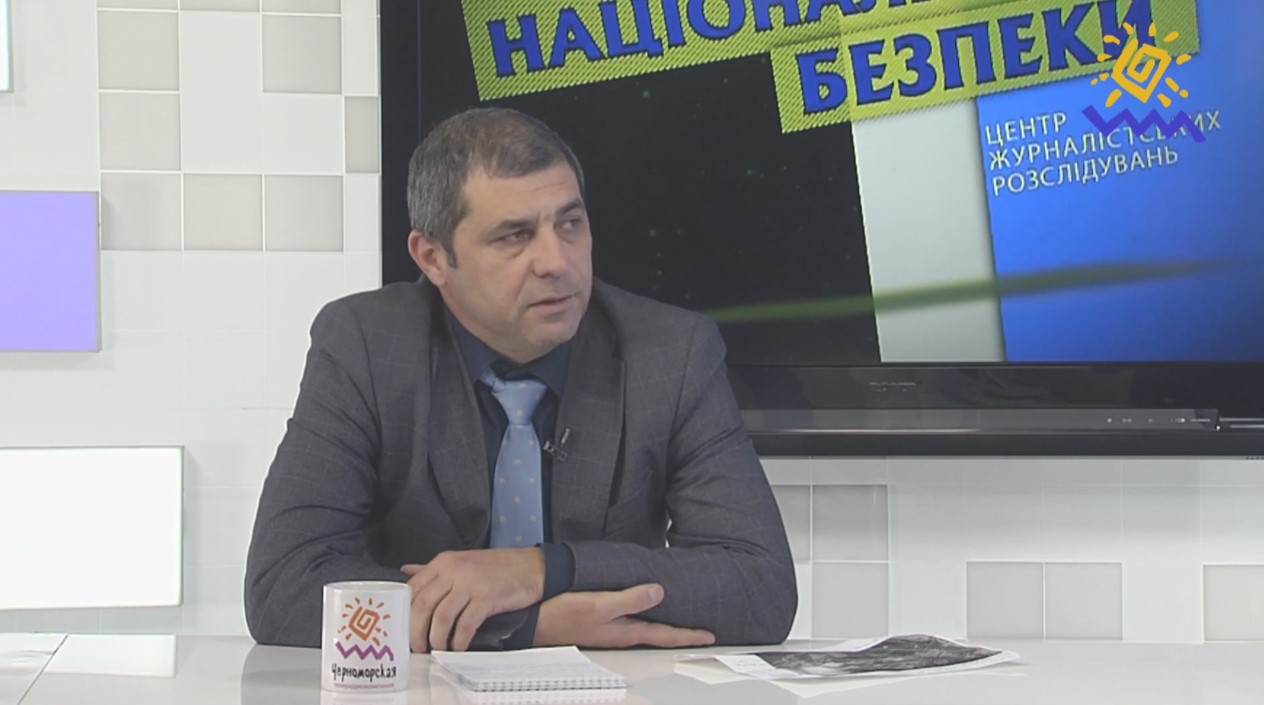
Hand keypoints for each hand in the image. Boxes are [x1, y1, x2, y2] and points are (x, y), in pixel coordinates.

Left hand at [401, 548, 544, 652]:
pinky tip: (459, 647)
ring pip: (441, 616)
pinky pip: (465, 624)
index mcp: (444, 562)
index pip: (413, 588)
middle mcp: (454, 570)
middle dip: (416, 631)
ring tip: (438, 649)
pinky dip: (459, 640)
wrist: (531, 567)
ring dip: (436, 638)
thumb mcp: (460, 562)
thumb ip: (432, 569)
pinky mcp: (487, 597)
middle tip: (418, 647)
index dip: (405, 612)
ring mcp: (471, 583)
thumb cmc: (495, 567)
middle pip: (423, 605)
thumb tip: (406, 571)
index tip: (405, 629)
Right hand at [534, 584, 715, 648]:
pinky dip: (643, 617)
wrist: (531, 618)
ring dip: (663, 626)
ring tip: (680, 620)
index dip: (688, 635)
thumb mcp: (599, 604)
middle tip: (701, 631)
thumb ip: (630, 599)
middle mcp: (620, 633)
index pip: (665, 635)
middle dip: (680, 633)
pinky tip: (643, 610)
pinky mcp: (598, 622)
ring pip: (644, 629)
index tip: (710, 636)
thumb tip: (659, 592)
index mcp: (624, 632)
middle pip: (658, 635)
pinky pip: (629, 621)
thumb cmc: (561, 614)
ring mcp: (609, 630)